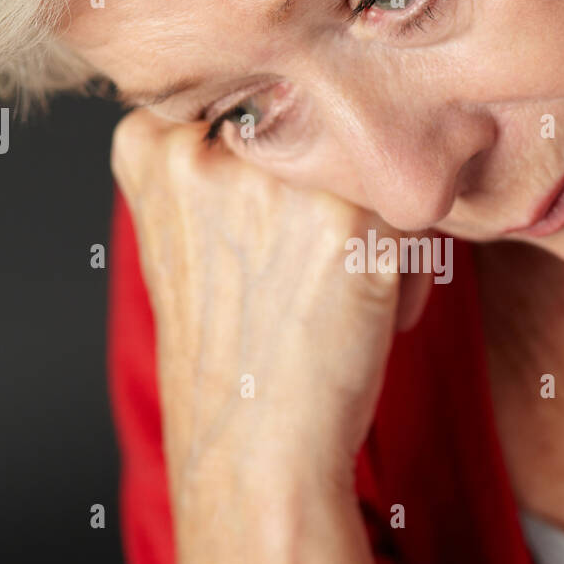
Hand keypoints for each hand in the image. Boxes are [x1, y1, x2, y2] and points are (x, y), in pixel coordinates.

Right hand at [111, 110, 428, 563]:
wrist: (257, 456)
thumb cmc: (236, 360)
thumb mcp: (193, 240)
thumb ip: (224, 163)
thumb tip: (312, 109)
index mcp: (150, 144)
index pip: (256, 106)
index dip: (288, 170)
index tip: (280, 233)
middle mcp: (204, 145)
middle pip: (318, 130)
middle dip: (334, 195)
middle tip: (308, 274)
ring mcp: (273, 176)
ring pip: (369, 162)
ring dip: (376, 224)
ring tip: (337, 294)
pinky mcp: (345, 215)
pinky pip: (412, 207)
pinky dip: (409, 263)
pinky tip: (371, 312)